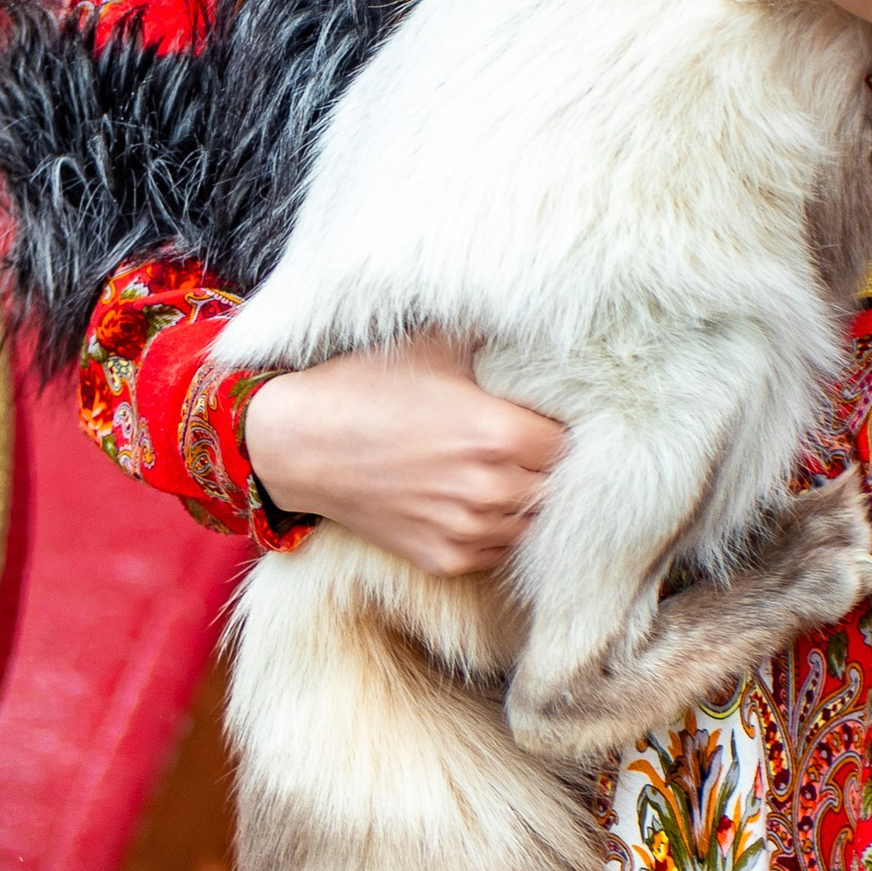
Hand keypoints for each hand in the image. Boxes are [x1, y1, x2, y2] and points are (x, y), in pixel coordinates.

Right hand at [240, 338, 565, 578]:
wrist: (301, 444)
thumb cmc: (367, 387)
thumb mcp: (434, 345)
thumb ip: (491, 336)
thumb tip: (538, 311)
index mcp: (499, 434)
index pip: (570, 445)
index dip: (560, 430)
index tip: (545, 419)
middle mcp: (491, 489)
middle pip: (556, 487)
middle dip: (546, 467)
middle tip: (526, 447)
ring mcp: (467, 531)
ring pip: (530, 524)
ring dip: (524, 501)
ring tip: (501, 474)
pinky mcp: (443, 560)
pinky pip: (496, 552)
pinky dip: (495, 532)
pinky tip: (475, 502)